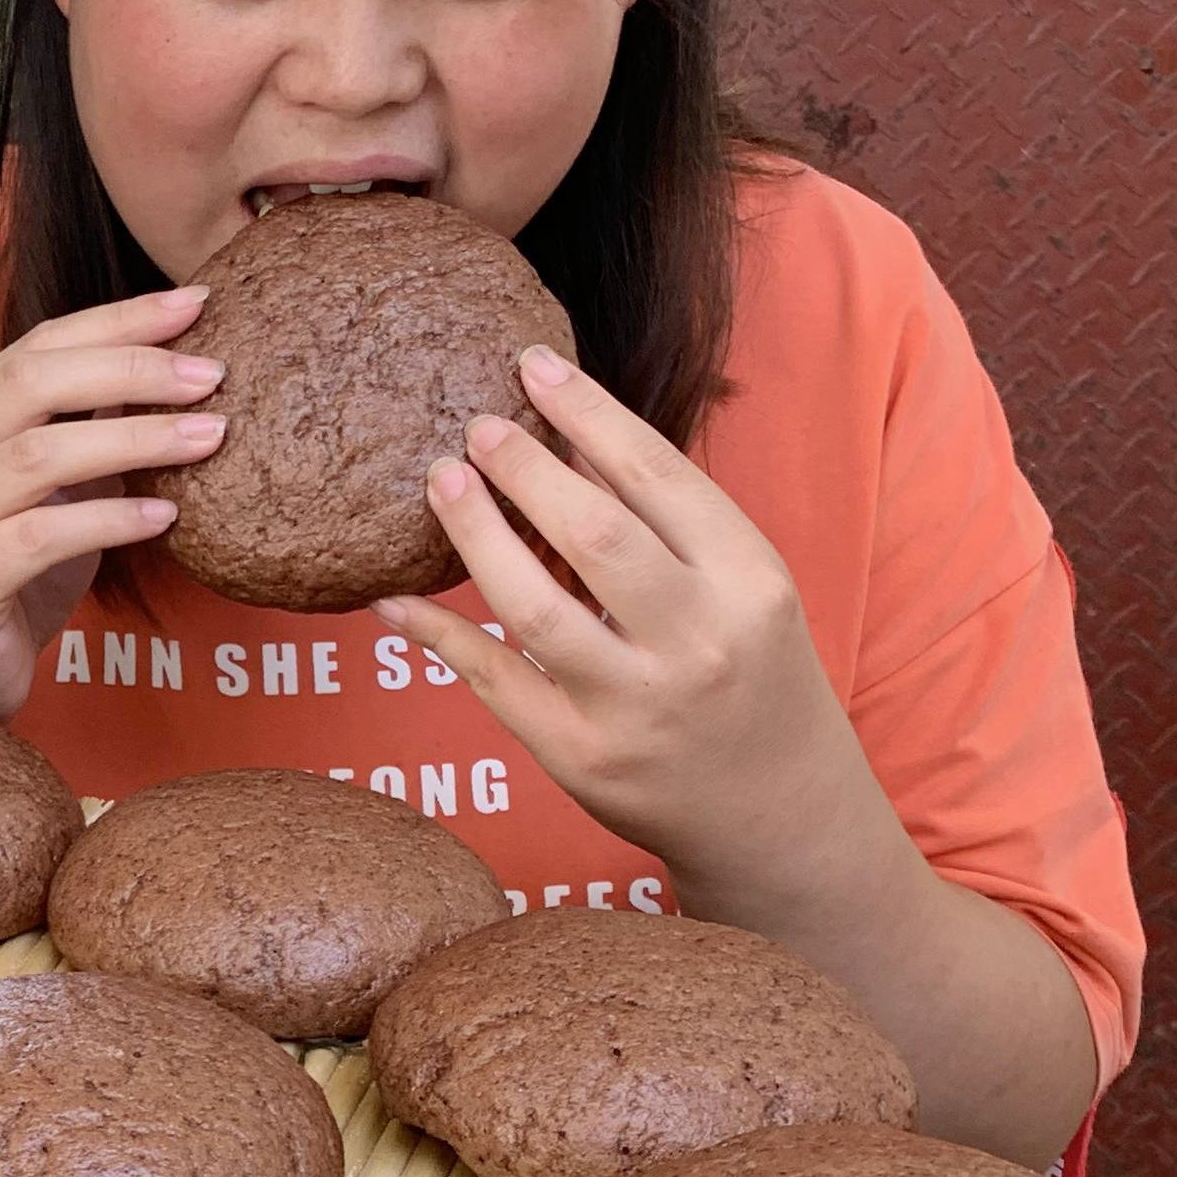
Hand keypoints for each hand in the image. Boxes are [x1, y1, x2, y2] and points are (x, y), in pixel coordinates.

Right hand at [0, 285, 222, 719]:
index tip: (195, 304)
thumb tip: (169, 384)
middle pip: (32, 381)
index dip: (116, 319)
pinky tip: (164, 517)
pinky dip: (108, 519)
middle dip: (130, 366)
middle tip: (212, 373)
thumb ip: (82, 445)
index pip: (35, 346)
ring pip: (37, 453)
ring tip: (209, 437)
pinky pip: (38, 536)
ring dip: (134, 438)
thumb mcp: (46, 503)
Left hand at [373, 345, 897, 894]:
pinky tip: (395, 600)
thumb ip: (669, 522)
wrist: (781, 810)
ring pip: (533, 607)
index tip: (531, 366)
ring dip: (475, 535)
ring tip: (440, 482)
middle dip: (523, 467)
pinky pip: (494, 681)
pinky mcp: (583, 758)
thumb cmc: (751, 674)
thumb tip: (570, 431)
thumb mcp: (744, 590)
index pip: (657, 474)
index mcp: (749, 580)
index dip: (587, 412)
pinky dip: (437, 635)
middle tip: (474, 427)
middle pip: (593, 532)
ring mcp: (637, 705)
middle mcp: (699, 640)